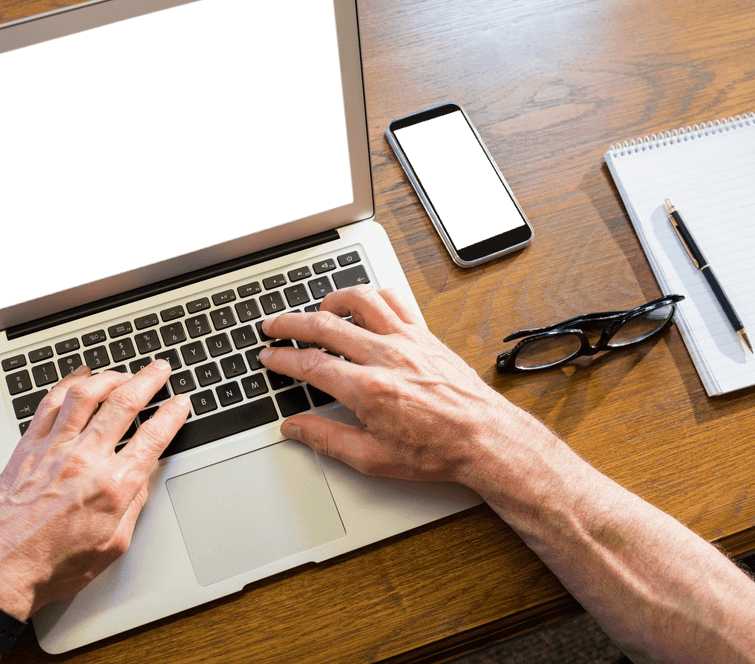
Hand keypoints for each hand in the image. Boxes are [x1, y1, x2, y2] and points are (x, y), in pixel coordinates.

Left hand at [0, 360, 189, 620]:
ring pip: (87, 393)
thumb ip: (133, 505)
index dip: (172, 414)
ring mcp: (54, 448)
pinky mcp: (28, 446)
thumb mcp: (113, 544)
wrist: (1, 570)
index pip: (153, 437)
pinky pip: (50, 402)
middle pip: (124, 402)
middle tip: (160, 369)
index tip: (179, 403)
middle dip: (149, 380)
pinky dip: (68, 382)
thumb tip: (142, 478)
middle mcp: (84, 460)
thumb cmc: (53, 565)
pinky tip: (79, 375)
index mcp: (112, 486)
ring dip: (110, 376)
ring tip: (123, 373)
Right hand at [259, 286, 543, 486]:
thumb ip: (327, 439)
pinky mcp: (425, 335)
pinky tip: (364, 306)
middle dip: (291, 323)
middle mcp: (386, 357)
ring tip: (318, 310)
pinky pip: (394, 300)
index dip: (283, 358)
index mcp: (368, 390)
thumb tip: (295, 428)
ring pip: (360, 300)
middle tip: (274, 325)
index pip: (310, 364)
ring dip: (332, 300)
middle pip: (325, 325)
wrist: (484, 439)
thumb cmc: (437, 451)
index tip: (270, 356)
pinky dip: (373, 297)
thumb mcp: (373, 458)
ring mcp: (408, 341)